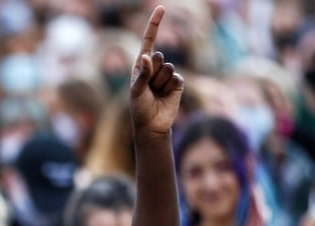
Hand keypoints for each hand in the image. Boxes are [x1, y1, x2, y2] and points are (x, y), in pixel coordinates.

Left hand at [129, 5, 184, 135]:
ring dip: (160, 83)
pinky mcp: (178, 84)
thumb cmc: (139, 108)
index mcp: (142, 64)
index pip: (149, 40)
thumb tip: (148, 56)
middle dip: (153, 74)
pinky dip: (170, 88)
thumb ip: (142, 74)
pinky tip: (165, 96)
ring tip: (156, 94)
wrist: (151, 125)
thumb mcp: (136, 91)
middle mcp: (155, 67)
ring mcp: (167, 75)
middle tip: (149, 88)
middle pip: (160, 57)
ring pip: (168, 69)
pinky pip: (177, 78)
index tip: (161, 8)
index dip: (155, 24)